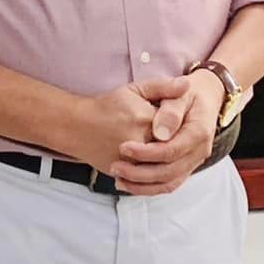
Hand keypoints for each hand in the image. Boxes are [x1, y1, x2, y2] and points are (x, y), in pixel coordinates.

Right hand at [67, 79, 185, 175]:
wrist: (76, 126)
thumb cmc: (107, 107)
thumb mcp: (134, 90)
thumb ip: (162, 87)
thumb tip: (187, 85)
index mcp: (145, 118)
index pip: (177, 125)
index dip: (176, 123)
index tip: (168, 120)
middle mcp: (140, 141)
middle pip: (172, 146)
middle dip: (170, 141)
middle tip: (161, 134)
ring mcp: (131, 161)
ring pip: (162, 165)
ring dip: (165, 159)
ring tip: (155, 147)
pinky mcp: (124, 173)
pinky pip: (148, 179)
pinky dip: (155, 173)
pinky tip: (153, 162)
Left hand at [112, 72, 223, 195]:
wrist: (203, 100)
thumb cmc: (187, 95)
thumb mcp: (179, 94)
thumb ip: (170, 110)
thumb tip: (160, 133)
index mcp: (199, 132)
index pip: (172, 150)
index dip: (146, 152)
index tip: (123, 147)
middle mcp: (200, 151)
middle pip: (169, 171)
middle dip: (140, 172)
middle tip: (115, 166)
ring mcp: (194, 162)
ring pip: (168, 183)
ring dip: (142, 185)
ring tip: (117, 178)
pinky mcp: (185, 168)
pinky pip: (168, 185)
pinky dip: (147, 188)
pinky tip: (127, 184)